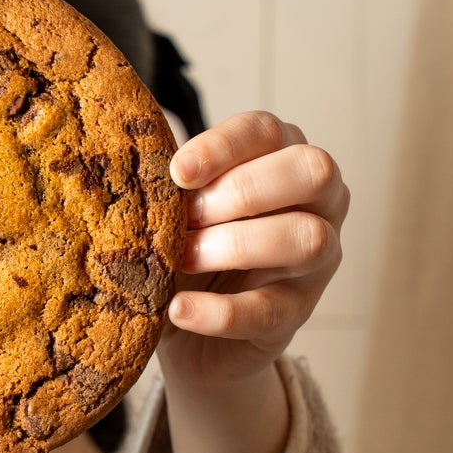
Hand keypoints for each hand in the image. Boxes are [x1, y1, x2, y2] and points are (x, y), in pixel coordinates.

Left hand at [158, 110, 349, 391]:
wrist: (188, 322)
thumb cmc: (188, 244)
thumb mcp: (178, 208)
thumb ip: (172, 188)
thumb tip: (134, 171)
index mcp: (282, 156)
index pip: (267, 130)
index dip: (223, 146)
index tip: (178, 172)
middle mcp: (317, 200)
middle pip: (311, 171)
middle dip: (244, 191)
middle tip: (189, 217)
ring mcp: (318, 257)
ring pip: (306, 237)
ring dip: (237, 245)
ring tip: (183, 260)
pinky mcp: (298, 310)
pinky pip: (271, 309)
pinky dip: (220, 312)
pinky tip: (179, 308)